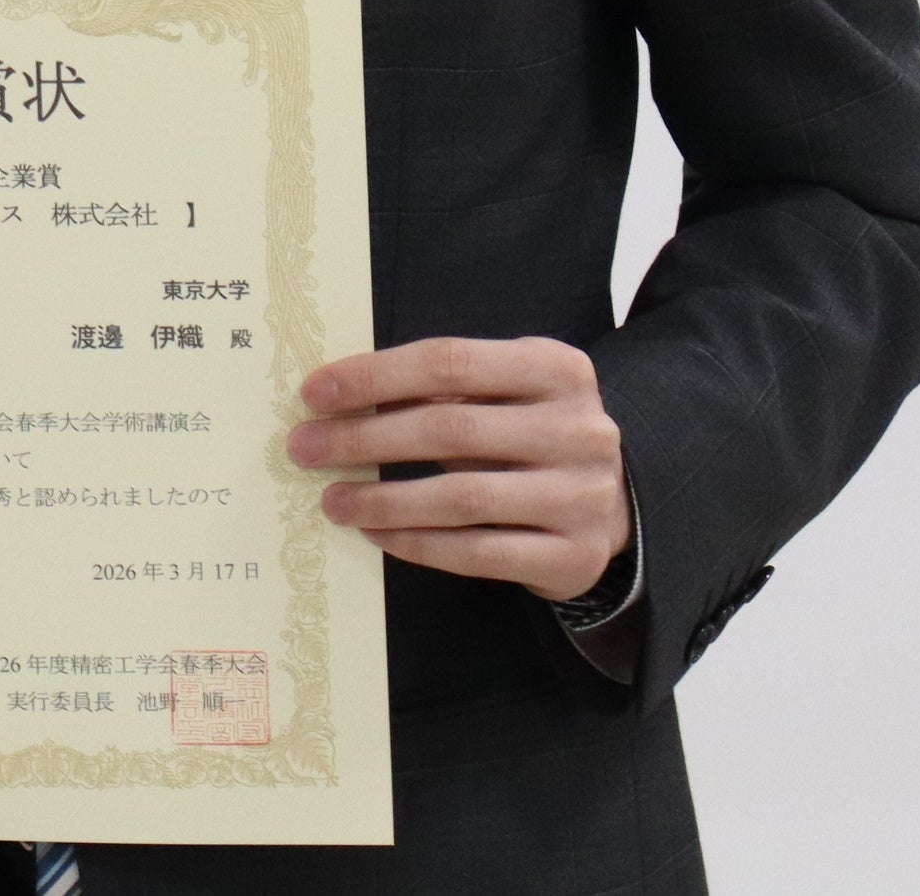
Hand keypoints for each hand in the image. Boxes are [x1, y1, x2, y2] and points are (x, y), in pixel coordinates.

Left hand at [287, 336, 630, 602]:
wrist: (613, 504)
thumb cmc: (534, 433)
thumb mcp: (509, 391)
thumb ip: (449, 387)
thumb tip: (342, 396)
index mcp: (557, 367)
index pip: (450, 362)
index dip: (375, 376)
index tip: (315, 392)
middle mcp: (578, 428)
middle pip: (449, 428)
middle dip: (365, 437)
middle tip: (305, 447)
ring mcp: (581, 496)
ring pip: (461, 497)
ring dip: (383, 498)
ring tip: (333, 499)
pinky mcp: (572, 556)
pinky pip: (477, 553)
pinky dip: (418, 543)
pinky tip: (376, 533)